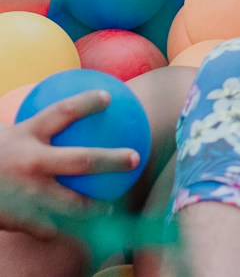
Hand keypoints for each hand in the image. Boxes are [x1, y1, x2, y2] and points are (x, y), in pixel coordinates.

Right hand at [0, 90, 138, 235]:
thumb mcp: (2, 137)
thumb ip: (26, 130)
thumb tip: (54, 116)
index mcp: (25, 136)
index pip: (62, 111)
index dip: (86, 102)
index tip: (108, 96)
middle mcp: (31, 162)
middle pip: (83, 159)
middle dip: (113, 159)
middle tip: (135, 158)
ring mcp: (27, 193)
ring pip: (74, 203)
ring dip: (96, 209)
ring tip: (108, 210)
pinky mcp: (19, 218)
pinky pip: (48, 229)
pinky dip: (60, 232)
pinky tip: (68, 235)